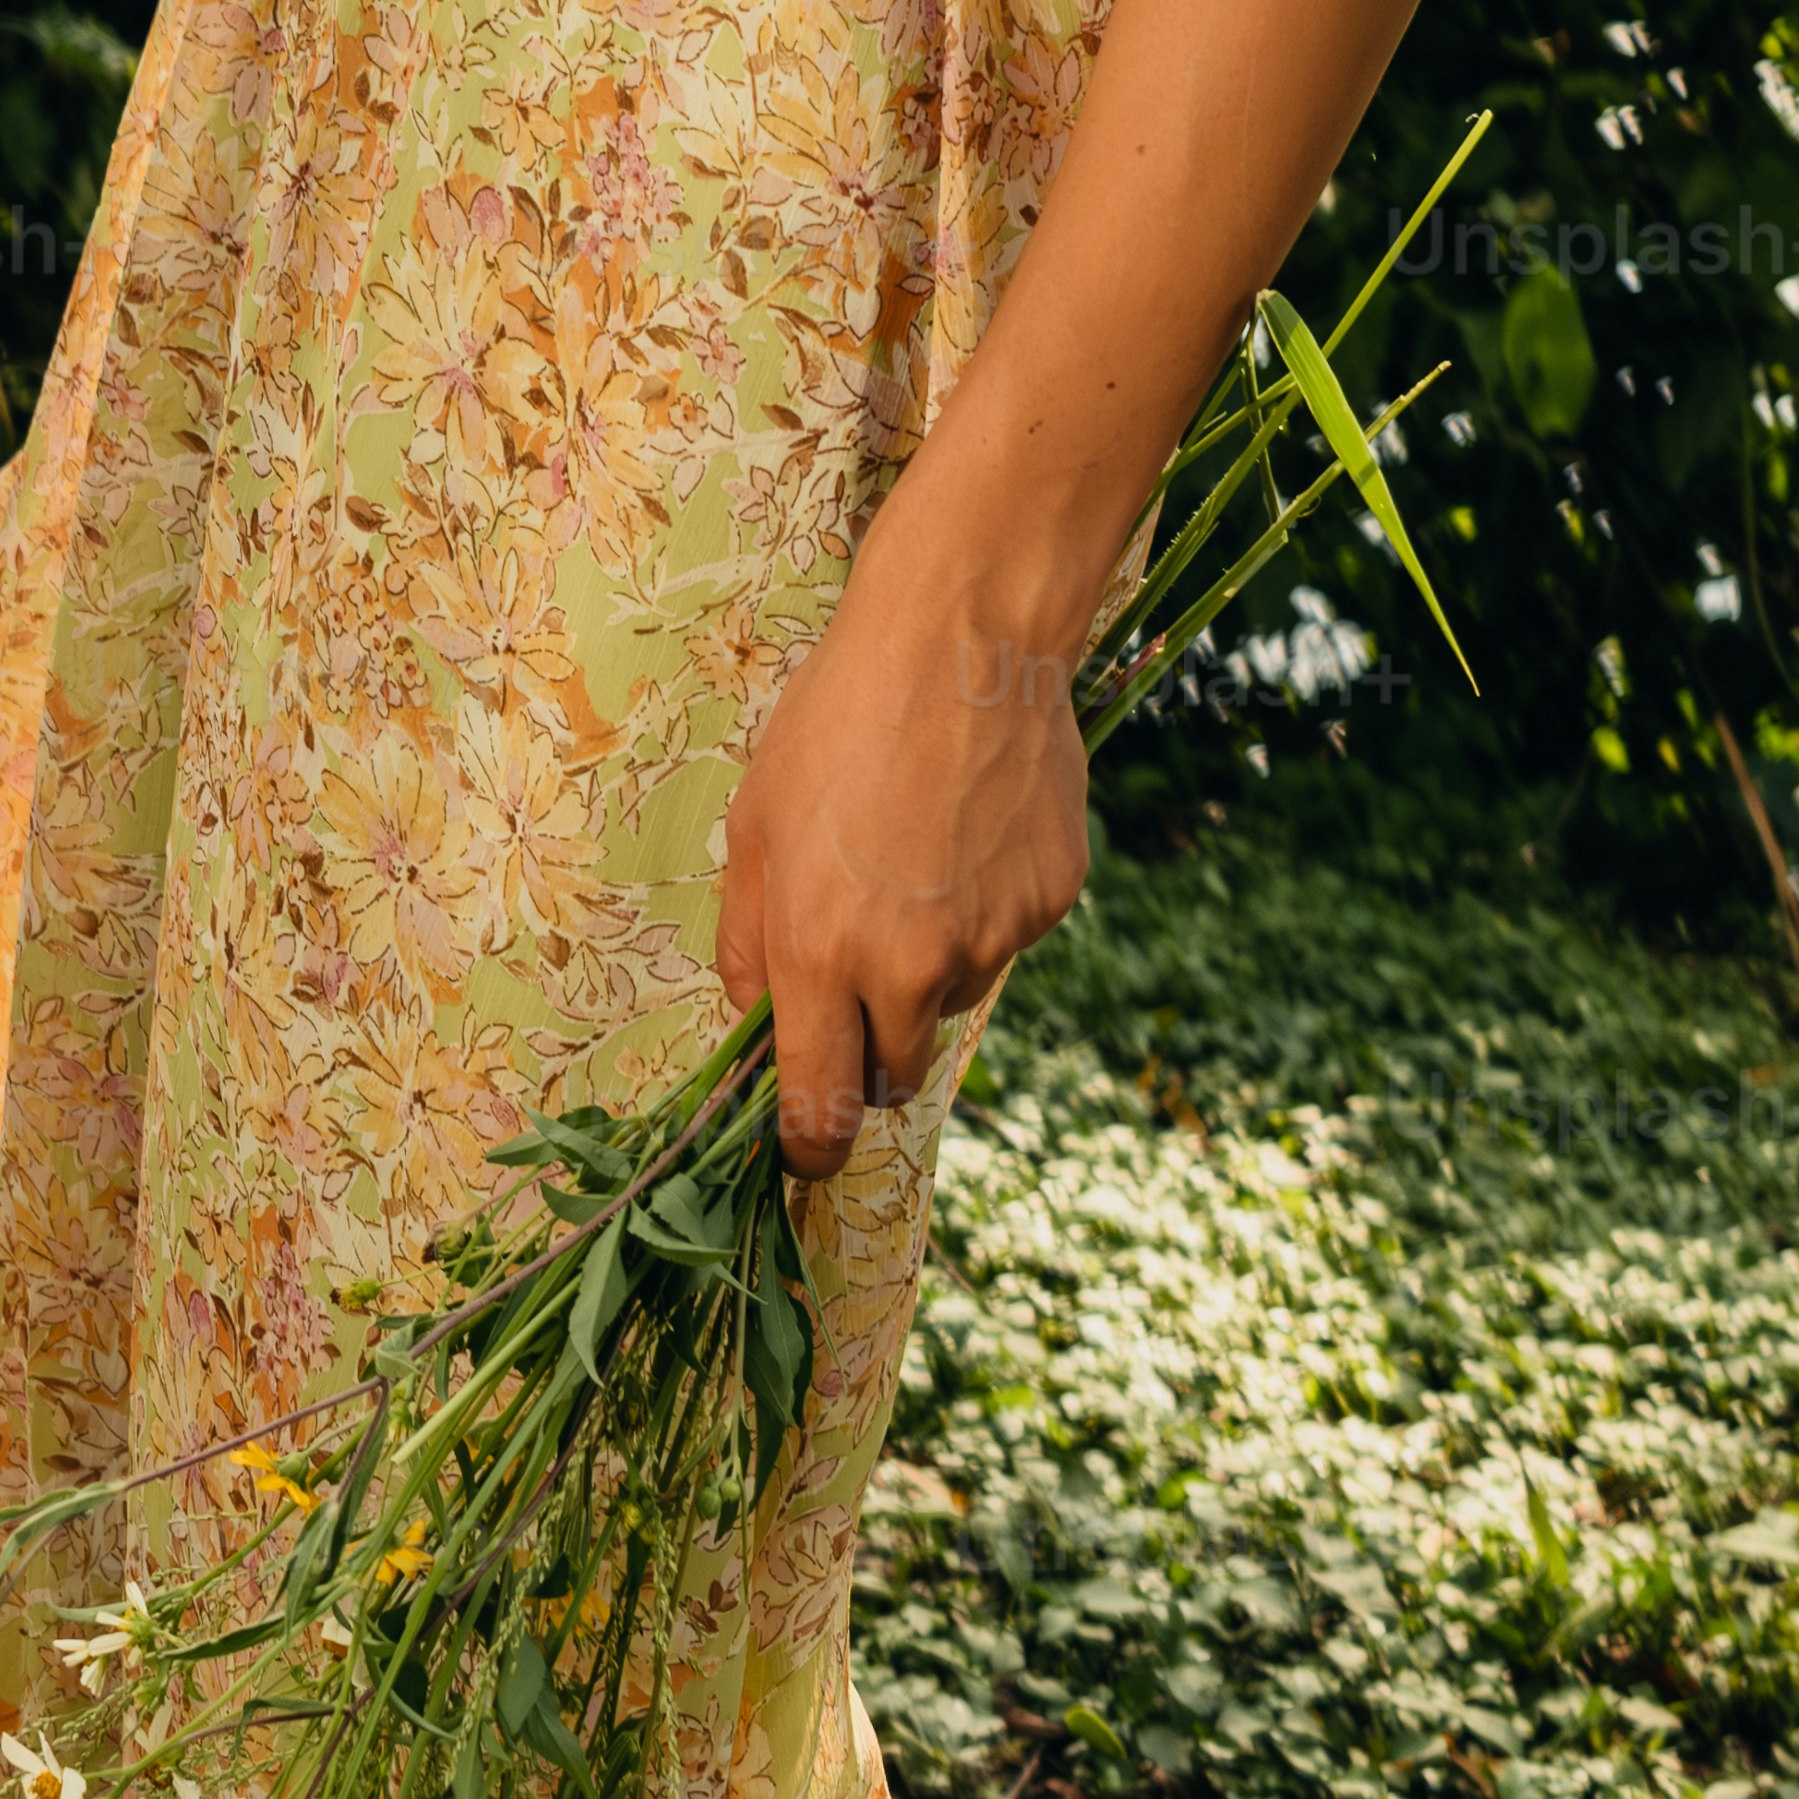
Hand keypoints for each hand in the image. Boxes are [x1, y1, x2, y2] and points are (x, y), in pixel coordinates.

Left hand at [717, 563, 1089, 1178]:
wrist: (964, 641)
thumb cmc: (838, 724)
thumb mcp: (755, 830)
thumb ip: (749, 948)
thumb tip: (756, 1027)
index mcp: (824, 956)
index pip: (820, 1113)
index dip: (808, 1152)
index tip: (804, 1158)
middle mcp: (913, 966)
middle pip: (894, 1075)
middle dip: (869, 1053)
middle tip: (856, 981)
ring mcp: (992, 939)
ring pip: (952, 1004)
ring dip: (927, 972)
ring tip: (915, 867)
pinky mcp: (1049, 905)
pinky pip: (1006, 943)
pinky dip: (984, 915)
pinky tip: (966, 837)